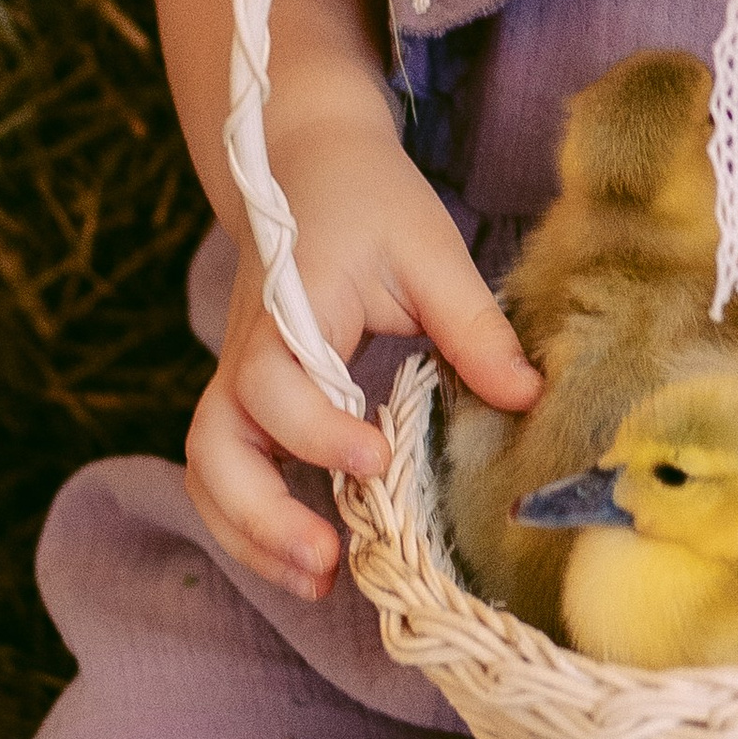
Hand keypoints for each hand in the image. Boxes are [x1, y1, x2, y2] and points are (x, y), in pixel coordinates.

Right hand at [186, 112, 540, 603]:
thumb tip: (528, 400)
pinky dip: (251, 519)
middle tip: (326, 560)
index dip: (317, 431)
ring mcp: (239, 378)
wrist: (306, 162)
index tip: (375, 457)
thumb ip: (473, 325)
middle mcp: (247, 351)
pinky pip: (227, 468)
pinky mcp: (249, 397)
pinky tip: (306, 555)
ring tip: (316, 577)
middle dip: (260, 514)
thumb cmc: (370, 199)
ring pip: (209, 469)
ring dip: (249, 532)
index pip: (275, 385)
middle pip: (215, 447)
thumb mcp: (431, 248)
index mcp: (288, 307)